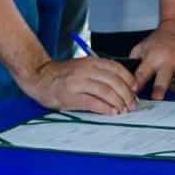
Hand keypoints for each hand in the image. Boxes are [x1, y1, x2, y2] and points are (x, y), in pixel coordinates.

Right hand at [23, 56, 137, 114]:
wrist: (39, 77)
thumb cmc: (63, 75)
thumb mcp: (83, 67)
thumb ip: (99, 73)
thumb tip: (122, 87)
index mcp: (91, 62)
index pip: (117, 68)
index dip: (129, 80)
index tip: (135, 90)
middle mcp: (86, 70)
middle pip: (114, 81)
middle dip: (127, 95)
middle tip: (132, 105)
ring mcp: (78, 82)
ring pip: (106, 91)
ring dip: (118, 103)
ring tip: (123, 110)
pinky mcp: (71, 95)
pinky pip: (93, 102)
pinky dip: (105, 108)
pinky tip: (111, 112)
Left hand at [129, 20, 174, 99]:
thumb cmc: (161, 38)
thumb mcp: (144, 46)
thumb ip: (134, 60)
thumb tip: (126, 77)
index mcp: (153, 55)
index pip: (142, 73)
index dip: (137, 84)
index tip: (133, 92)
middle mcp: (169, 59)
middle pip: (163, 81)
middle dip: (158, 91)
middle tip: (156, 99)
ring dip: (174, 86)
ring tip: (172, 78)